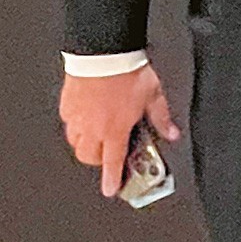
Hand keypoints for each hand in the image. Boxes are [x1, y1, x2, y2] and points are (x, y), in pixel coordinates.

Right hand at [58, 64, 180, 198]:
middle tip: (109, 153)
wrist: (104, 52)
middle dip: (99, 160)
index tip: (111, 189)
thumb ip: (161, 118)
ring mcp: (77, 116)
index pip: (112, 163)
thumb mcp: (153, 96)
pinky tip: (86, 115)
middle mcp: (93, 128)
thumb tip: (172, 133)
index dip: (112, 179)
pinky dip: (76, 124)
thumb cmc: (126, 72)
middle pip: (88, 157)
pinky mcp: (66, 104)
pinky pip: (68, 122)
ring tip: (98, 134)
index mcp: (115, 130)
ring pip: (75, 142)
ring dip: (86, 144)